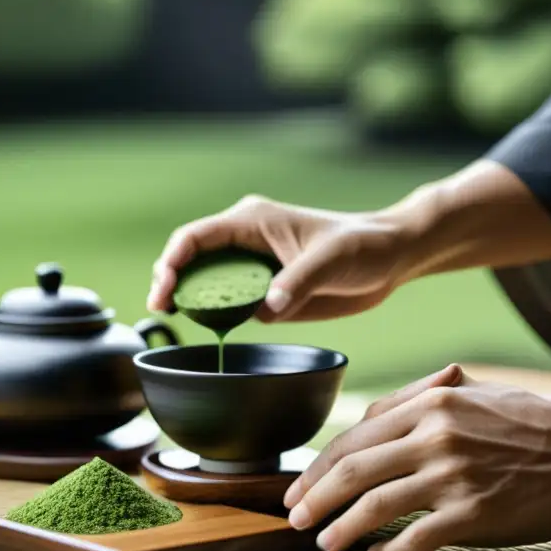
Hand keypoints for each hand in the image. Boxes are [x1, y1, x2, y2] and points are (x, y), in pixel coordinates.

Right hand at [146, 194, 402, 322]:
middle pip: (191, 258)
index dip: (173, 260)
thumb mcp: (330, 259)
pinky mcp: (265, 292)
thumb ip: (296, 283)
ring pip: (206, 282)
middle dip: (170, 280)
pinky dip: (214, 315)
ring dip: (188, 299)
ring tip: (171, 317)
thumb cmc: (362, 245)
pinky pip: (230, 303)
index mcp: (251, 221)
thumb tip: (265, 310)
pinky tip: (208, 329)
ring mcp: (253, 268)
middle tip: (161, 308)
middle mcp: (245, 242)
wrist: (390, 259)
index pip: (196, 236)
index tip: (165, 287)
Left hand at [283, 364, 550, 550]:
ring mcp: (453, 476)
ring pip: (374, 504)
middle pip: (352, 469)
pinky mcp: (474, 514)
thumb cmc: (531, 419)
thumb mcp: (471, 393)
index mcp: (429, 405)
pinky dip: (389, 550)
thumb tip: (370, 417)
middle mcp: (434, 437)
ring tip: (325, 541)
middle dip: (314, 497)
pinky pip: (416, 538)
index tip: (301, 486)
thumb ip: (418, 400)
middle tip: (295, 517)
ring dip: (341, 527)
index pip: (354, 436)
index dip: (319, 465)